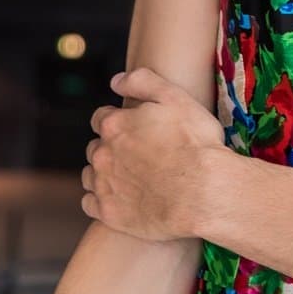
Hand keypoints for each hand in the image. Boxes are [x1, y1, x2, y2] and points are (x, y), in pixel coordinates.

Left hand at [82, 67, 226, 240]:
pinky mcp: (109, 213)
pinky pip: (90, 204)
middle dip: (110, 147)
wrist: (203, 192)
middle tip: (136, 154)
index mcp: (115, 125)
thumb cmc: (195, 144)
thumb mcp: (177, 98)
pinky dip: (99, 200)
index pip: (102, 117)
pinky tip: (119, 198)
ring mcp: (103, 185)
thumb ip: (143, 81)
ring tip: (128, 177)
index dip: (118, 120)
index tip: (133, 128)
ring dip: (103, 173)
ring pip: (90, 175)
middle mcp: (102, 154)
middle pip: (96, 147)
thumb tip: (116, 80)